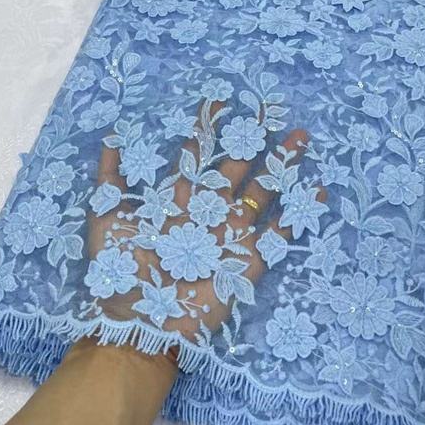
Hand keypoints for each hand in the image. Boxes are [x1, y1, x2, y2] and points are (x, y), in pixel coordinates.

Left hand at [85, 101, 320, 340]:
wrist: (139, 325)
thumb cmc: (121, 272)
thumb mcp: (108, 218)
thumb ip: (110, 180)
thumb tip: (109, 138)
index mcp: (178, 199)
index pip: (196, 155)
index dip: (208, 128)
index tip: (220, 99)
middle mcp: (208, 212)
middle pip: (237, 167)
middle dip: (254, 138)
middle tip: (272, 109)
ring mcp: (230, 235)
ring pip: (262, 192)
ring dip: (282, 166)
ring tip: (301, 139)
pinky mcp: (248, 261)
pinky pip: (278, 234)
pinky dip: (298, 214)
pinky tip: (317, 191)